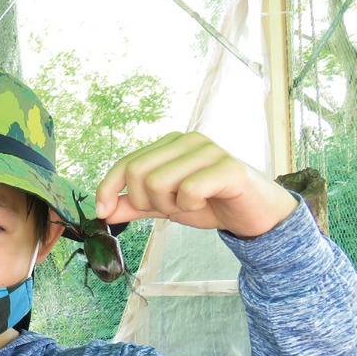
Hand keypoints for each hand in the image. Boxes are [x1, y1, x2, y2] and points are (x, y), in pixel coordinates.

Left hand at [94, 132, 297, 237]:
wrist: (253, 214)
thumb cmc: (210, 203)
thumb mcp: (165, 205)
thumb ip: (135, 205)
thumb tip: (103, 211)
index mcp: (169, 144)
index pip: (125, 163)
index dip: (108, 189)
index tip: (103, 212)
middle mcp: (187, 140)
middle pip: (137, 172)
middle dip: (146, 201)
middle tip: (169, 208)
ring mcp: (208, 150)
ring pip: (159, 182)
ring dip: (170, 205)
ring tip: (190, 205)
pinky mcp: (227, 167)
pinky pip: (189, 189)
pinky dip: (190, 205)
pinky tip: (205, 203)